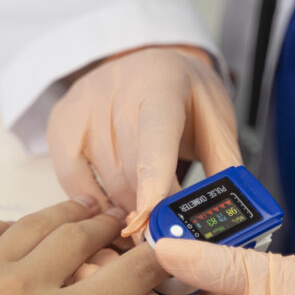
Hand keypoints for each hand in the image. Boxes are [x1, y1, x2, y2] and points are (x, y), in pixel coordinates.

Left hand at [0, 199, 165, 294]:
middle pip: (79, 235)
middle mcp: (21, 288)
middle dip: (107, 226)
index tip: (159, 252)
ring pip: (32, 224)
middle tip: (116, 224)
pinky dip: (3, 225)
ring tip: (79, 210)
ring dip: (64, 214)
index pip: (123, 277)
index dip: (150, 260)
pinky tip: (12, 230)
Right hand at [46, 46, 241, 237]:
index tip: (151, 219)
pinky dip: (93, 201)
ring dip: (125, 207)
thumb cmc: (186, 98)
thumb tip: (233, 213)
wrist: (151, 64)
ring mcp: (84, 104)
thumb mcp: (215, 121)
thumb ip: (225, 165)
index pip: (155, 137)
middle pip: (129, 168)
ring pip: (104, 177)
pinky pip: (72, 178)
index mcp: (163, 84)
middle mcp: (117, 89)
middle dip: (148, 207)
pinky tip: (112, 206)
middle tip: (163, 231)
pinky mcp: (61, 121)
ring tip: (143, 214)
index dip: (153, 181)